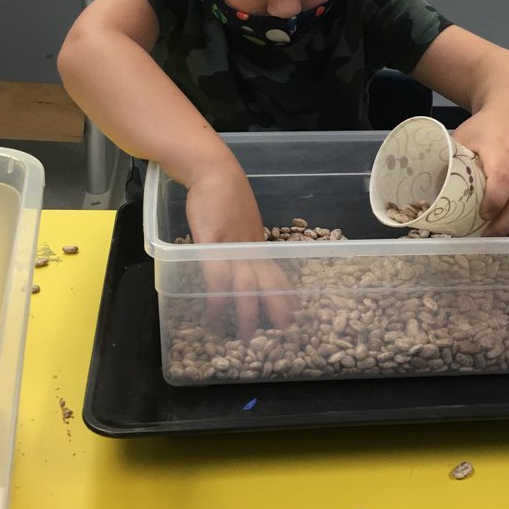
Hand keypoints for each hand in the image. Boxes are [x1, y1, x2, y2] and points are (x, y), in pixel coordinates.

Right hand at [185, 162, 296, 340]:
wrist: (213, 172)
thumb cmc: (224, 194)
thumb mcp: (239, 221)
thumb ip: (242, 240)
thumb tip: (241, 256)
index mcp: (258, 244)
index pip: (278, 273)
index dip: (286, 294)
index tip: (295, 313)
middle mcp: (251, 248)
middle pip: (270, 284)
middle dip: (276, 310)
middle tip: (282, 334)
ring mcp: (233, 246)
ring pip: (247, 286)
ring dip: (247, 313)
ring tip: (246, 337)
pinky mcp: (213, 243)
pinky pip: (218, 277)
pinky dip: (217, 297)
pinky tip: (214, 315)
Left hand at [451, 111, 508, 237]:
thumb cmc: (484, 128)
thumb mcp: (462, 137)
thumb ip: (451, 162)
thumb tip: (433, 194)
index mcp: (499, 148)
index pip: (503, 177)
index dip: (494, 200)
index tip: (482, 215)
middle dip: (506, 224)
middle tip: (489, 236)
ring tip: (508, 240)